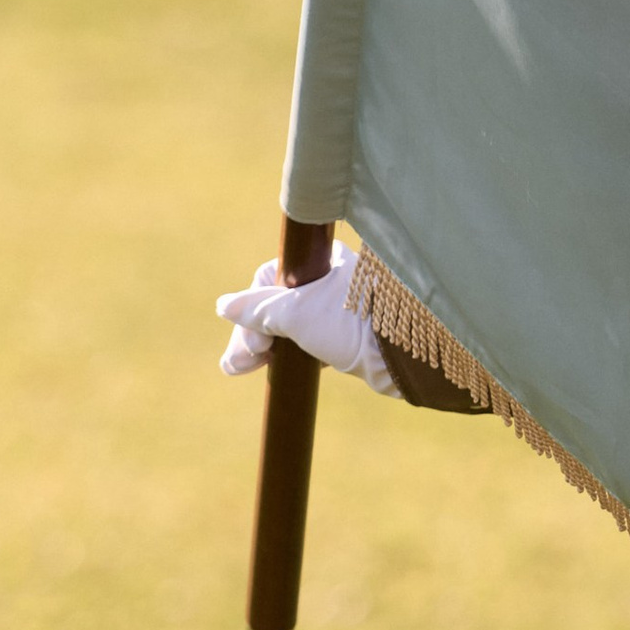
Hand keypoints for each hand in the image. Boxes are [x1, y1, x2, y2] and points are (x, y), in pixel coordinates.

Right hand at [215, 253, 401, 397]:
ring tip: (240, 368)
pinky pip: (307, 340)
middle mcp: (328, 279)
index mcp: (319, 261)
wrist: (404, 354)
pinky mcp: (348, 335)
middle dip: (251, 334)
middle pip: (275, 304)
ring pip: (288, 325)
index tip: (253, 343)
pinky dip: (287, 353)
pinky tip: (269, 367)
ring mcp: (338, 308)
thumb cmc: (350, 323)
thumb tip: (225, 306)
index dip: (251, 310)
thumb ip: (258, 309)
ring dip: (262, 346)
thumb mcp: (296, 312)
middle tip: (238, 364)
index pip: (267, 279)